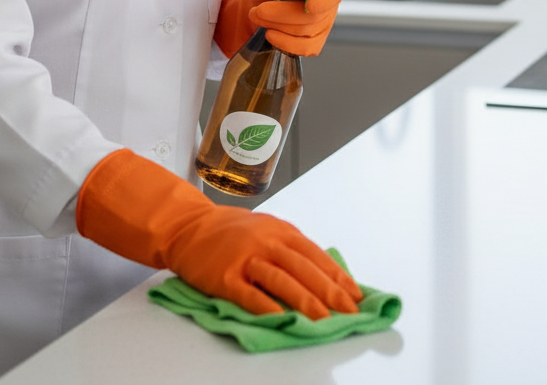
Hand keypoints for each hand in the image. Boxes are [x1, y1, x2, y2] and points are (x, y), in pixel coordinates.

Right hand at [76, 149, 362, 318]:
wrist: (189, 226)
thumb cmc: (231, 231)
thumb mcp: (267, 230)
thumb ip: (292, 249)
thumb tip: (326, 276)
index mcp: (281, 231)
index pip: (316, 255)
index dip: (338, 277)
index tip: (356, 296)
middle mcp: (266, 241)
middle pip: (304, 268)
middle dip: (330, 292)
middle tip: (349, 312)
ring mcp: (245, 258)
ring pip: (282, 280)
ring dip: (305, 300)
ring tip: (324, 319)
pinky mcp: (224, 276)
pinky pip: (249, 294)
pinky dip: (267, 307)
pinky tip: (282, 318)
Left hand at [215, 0, 342, 57]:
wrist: (260, 3)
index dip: (323, 0)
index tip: (309, 5)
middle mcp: (328, 5)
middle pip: (314, 17)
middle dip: (282, 15)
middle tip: (258, 10)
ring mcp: (324, 26)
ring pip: (307, 33)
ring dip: (278, 27)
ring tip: (258, 17)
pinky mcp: (314, 43)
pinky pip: (304, 49)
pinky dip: (284, 43)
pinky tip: (270, 34)